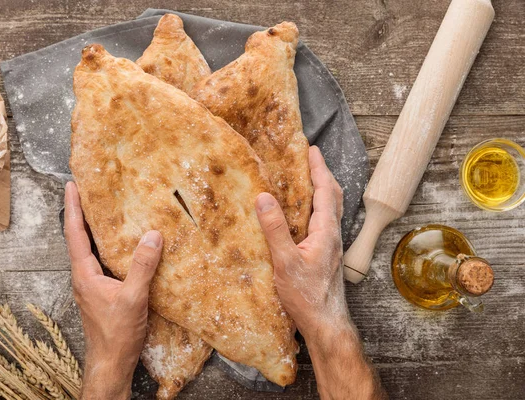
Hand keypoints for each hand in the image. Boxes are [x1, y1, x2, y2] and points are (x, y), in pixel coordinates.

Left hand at [64, 182, 162, 399]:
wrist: (111, 363)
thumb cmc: (117, 334)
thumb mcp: (133, 298)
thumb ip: (142, 267)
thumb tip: (153, 235)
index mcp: (85, 274)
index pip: (75, 233)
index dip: (73, 208)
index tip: (72, 185)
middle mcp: (84, 276)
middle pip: (79, 237)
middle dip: (81, 212)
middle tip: (89, 190)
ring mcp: (92, 285)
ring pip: (90, 250)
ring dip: (93, 228)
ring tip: (104, 209)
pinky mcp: (102, 292)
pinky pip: (101, 261)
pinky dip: (107, 246)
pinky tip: (122, 245)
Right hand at [255, 147, 385, 398]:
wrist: (326, 323)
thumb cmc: (307, 296)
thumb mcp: (286, 262)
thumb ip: (275, 229)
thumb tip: (264, 197)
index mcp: (326, 231)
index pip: (325, 191)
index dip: (318, 168)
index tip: (311, 149)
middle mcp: (333, 234)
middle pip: (333, 196)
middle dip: (323, 174)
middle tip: (310, 159)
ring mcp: (332, 245)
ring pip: (331, 209)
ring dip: (322, 190)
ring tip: (307, 179)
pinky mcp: (327, 254)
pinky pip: (325, 221)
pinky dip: (318, 207)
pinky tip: (304, 214)